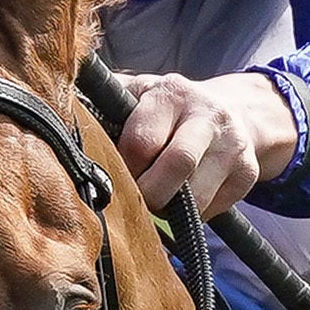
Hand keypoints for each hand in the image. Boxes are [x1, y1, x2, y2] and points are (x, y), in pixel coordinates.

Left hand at [116, 70, 300, 215]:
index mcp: (172, 93)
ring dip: (171, 209)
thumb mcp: (140, 93)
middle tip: (137, 199)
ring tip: (158, 199)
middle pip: (177, 166)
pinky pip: (213, 210)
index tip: (117, 174)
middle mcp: (207, 115)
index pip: (142, 141)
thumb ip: (107, 101)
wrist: (235, 110)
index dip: (124, 167)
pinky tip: (184, 199)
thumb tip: (61, 110)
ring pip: (197, 197)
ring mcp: (232, 144)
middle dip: (149, 194)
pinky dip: (193, 216)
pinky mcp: (248, 172)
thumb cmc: (170, 110)